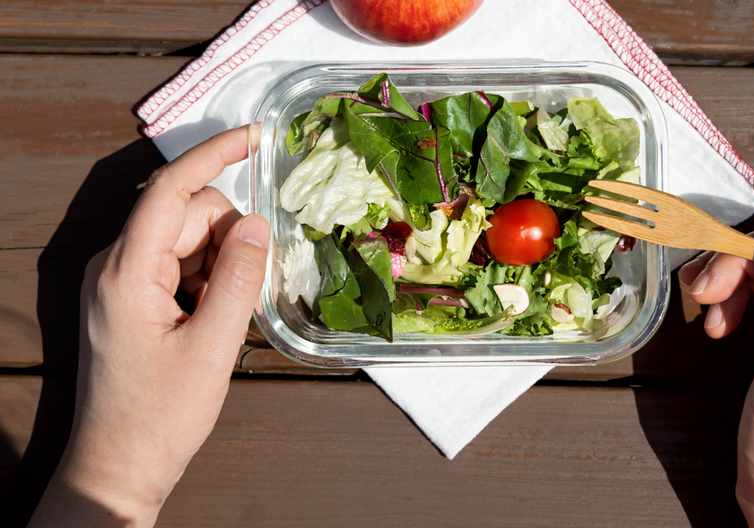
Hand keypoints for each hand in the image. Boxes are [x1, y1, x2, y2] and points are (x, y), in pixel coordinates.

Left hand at [29, 127, 269, 526]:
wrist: (120, 464)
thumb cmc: (162, 414)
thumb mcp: (213, 347)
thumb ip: (239, 279)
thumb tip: (257, 222)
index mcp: (127, 271)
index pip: (171, 189)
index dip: (213, 155)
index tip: (255, 137)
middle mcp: (117, 264)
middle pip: (186, 214)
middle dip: (228, 236)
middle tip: (244, 293)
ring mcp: (123, 280)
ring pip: (188, 238)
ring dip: (220, 263)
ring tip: (224, 319)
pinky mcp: (133, 297)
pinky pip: (181, 263)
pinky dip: (208, 279)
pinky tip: (214, 319)